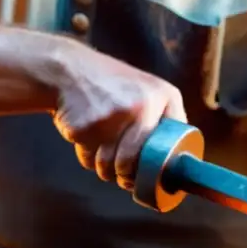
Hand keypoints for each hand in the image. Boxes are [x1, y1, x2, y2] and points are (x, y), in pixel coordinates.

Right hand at [50, 44, 186, 190]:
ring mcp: (115, 116)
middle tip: (123, 177)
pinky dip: (86, 156)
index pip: (172, 145)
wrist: (69, 70)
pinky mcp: (87, 126)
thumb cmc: (113, 86)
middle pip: (137, 162)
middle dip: (127, 175)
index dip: (161, 167)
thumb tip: (176, 159)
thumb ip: (164, 117)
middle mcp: (144, 105)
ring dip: (105, 170)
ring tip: (103, 158)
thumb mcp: (147, 89)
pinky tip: (85, 139)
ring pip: (110, 165)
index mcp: (165, 96)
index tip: (152, 175)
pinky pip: (89, 159)